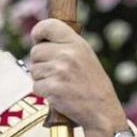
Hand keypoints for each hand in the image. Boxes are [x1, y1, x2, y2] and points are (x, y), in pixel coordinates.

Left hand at [28, 19, 127, 136]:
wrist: (102, 110)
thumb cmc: (91, 83)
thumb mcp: (85, 56)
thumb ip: (65, 46)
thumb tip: (38, 40)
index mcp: (76, 43)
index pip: (48, 25)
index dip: (38, 32)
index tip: (38, 39)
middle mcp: (67, 54)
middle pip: (35, 51)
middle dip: (41, 62)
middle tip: (57, 72)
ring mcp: (59, 70)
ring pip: (34, 70)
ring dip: (43, 78)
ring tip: (62, 84)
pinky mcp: (53, 87)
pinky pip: (35, 86)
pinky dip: (44, 92)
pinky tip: (59, 94)